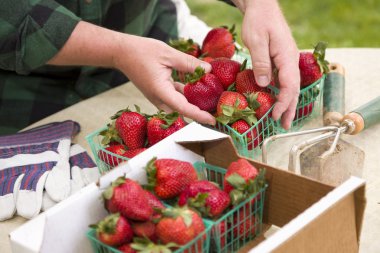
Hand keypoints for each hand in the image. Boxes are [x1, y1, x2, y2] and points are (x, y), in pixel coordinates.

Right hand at [47, 21, 214, 124]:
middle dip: (199, 112)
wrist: (121, 52)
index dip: (199, 115)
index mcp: (160, 91)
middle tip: (217, 110)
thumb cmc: (141, 51)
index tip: (213, 121)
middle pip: (182, 111)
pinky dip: (186, 95)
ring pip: (179, 105)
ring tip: (211, 100)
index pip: (183, 108)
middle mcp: (159, 98)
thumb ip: (189, 63)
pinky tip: (198, 87)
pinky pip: (175, 98)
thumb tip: (209, 70)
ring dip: (193, 103)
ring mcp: (158, 97)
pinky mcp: (158, 92)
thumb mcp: (168, 54)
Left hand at [234, 0, 299, 128]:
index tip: (275, 115)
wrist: (262, 8)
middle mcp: (290, 61)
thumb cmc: (259, 21)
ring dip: (286, 103)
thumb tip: (264, 84)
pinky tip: (275, 102)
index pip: (289, 85)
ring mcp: (286, 61)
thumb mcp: (257, 40)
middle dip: (289, 108)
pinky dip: (280, 93)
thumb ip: (261, 62)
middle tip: (284, 126)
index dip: (284, 102)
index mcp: (287, 57)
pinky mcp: (280, 61)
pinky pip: (282, 80)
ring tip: (283, 119)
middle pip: (293, 89)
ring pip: (289, 86)